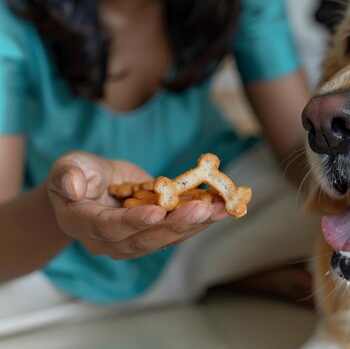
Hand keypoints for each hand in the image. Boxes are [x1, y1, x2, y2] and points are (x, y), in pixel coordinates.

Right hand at [47, 151, 227, 258]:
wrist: (92, 187)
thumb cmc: (77, 174)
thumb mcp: (66, 167)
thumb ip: (67, 175)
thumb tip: (72, 185)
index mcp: (82, 224)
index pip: (108, 227)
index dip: (132, 221)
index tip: (157, 211)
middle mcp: (109, 241)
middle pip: (144, 239)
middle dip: (175, 224)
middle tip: (202, 208)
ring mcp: (133, 241)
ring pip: (166, 238)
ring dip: (196, 223)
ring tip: (221, 208)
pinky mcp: (154, 234)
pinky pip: (178, 230)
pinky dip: (201, 220)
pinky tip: (222, 208)